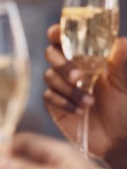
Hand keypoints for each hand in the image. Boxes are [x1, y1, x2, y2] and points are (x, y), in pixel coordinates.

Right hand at [43, 24, 126, 159]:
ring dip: (69, 89)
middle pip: (51, 53)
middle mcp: (72, 67)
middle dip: (63, 64)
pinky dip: (64, 102)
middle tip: (78, 77)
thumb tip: (116, 41)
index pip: (66, 37)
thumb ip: (122, 55)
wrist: (120, 136)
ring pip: (49, 76)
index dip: (58, 33)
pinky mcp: (55, 103)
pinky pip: (49, 96)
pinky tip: (80, 111)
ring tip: (90, 102)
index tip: (57, 34)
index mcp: (88, 55)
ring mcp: (62, 85)